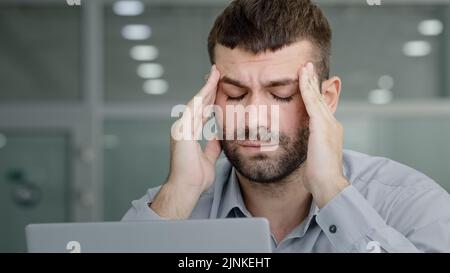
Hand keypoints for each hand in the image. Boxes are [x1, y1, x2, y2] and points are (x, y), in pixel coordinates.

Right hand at [150, 65, 221, 218]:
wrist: (187, 188)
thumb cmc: (196, 178)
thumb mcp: (209, 158)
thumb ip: (213, 145)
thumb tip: (220, 136)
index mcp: (189, 133)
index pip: (201, 111)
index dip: (210, 98)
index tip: (218, 87)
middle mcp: (183, 127)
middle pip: (198, 103)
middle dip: (208, 88)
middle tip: (217, 72)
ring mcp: (181, 128)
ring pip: (195, 103)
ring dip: (205, 87)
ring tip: (215, 73)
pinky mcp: (181, 131)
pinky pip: (193, 110)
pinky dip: (201, 97)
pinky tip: (209, 87)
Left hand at [299, 62, 348, 208]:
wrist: (328, 184)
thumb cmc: (319, 177)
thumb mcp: (314, 158)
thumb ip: (311, 148)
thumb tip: (305, 149)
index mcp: (330, 132)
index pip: (320, 108)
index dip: (314, 94)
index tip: (308, 83)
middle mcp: (332, 124)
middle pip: (320, 98)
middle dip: (313, 82)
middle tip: (307, 67)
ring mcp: (329, 124)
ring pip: (317, 96)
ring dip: (310, 80)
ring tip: (305, 66)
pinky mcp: (322, 125)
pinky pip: (312, 101)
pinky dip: (307, 87)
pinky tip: (302, 76)